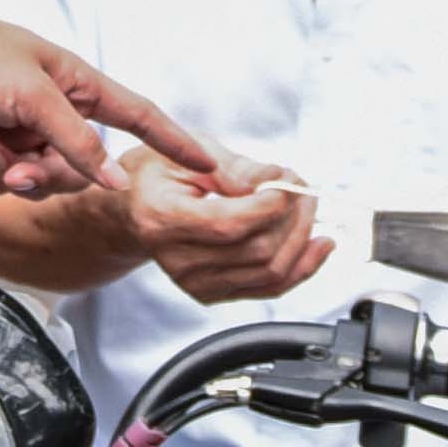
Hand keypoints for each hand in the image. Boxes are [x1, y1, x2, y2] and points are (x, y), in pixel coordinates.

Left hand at [0, 11, 217, 199]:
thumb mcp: (35, 98)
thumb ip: (78, 143)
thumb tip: (117, 182)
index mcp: (79, 85)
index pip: (140, 116)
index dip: (174, 141)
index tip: (209, 164)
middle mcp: (58, 111)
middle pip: (83, 167)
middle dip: (50, 175)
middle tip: (20, 167)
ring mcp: (26, 132)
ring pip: (44, 180)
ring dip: (17, 175)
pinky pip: (9, 184)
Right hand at [112, 152, 333, 302]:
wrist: (132, 210)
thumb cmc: (156, 175)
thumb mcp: (188, 153)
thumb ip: (234, 167)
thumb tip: (275, 180)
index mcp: (162, 218)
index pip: (230, 224)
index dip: (271, 204)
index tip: (289, 181)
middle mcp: (175, 259)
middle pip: (258, 250)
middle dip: (294, 216)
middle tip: (301, 187)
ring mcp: (193, 282)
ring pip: (270, 272)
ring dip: (302, 238)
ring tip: (306, 207)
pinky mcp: (210, 293)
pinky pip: (269, 288)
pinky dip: (301, 266)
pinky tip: (316, 244)